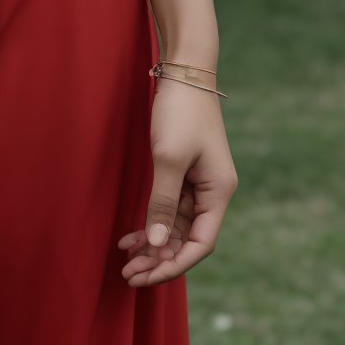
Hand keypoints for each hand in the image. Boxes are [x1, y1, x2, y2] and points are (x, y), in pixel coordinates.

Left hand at [117, 74, 237, 287]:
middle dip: (160, 259)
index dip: (173, 264)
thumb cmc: (180, 111)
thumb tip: (160, 246)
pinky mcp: (184, 172)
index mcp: (219, 192)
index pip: (200, 244)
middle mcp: (213, 192)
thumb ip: (164, 204)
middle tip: (128, 275)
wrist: (184, 70)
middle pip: (188, 239)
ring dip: (153, 244)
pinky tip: (130, 236)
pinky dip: (152, 222)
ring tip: (125, 260)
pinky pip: (170, 208)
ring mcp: (199, 183)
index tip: (145, 275)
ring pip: (176, 227)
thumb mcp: (168, 158)